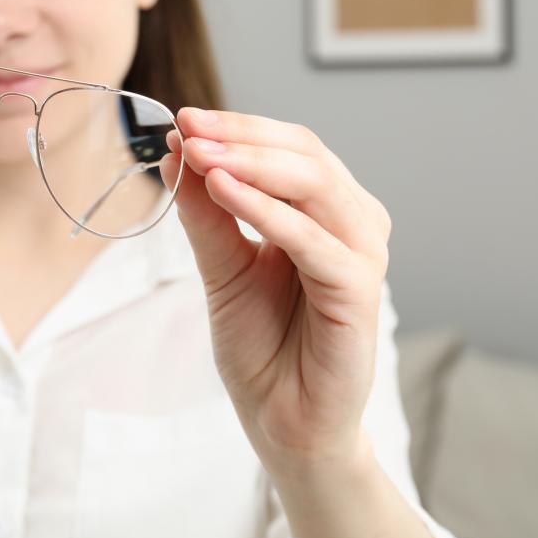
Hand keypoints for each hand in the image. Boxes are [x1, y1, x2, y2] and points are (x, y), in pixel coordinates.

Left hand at [157, 107, 391, 469]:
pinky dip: (265, 210)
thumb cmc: (262, 344)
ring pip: (314, 186)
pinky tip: (222, 189)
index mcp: (323, 211)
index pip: (288, 146)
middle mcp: (351, 224)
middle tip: (187, 126)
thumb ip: (205, 213)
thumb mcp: (221, 267)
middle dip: (241, 135)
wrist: (281, 420)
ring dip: (251, 163)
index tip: (182, 118)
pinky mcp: (360, 293)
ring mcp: (360, 256)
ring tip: (198, 153)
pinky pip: (312, 240)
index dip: (237, 127)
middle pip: (305, 154)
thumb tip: (177, 150)